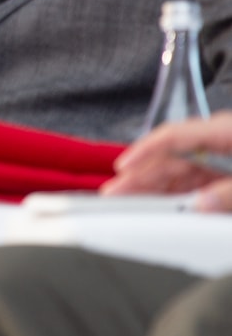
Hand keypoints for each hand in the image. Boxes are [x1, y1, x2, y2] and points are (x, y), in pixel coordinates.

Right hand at [105, 112, 231, 209]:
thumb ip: (228, 192)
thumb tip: (201, 204)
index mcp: (223, 131)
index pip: (173, 136)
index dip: (144, 150)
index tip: (122, 167)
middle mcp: (215, 141)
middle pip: (168, 157)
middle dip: (139, 176)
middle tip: (115, 192)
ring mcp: (219, 157)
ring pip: (176, 172)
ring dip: (152, 188)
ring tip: (129, 201)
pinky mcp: (222, 172)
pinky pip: (191, 181)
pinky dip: (174, 194)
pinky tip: (158, 204)